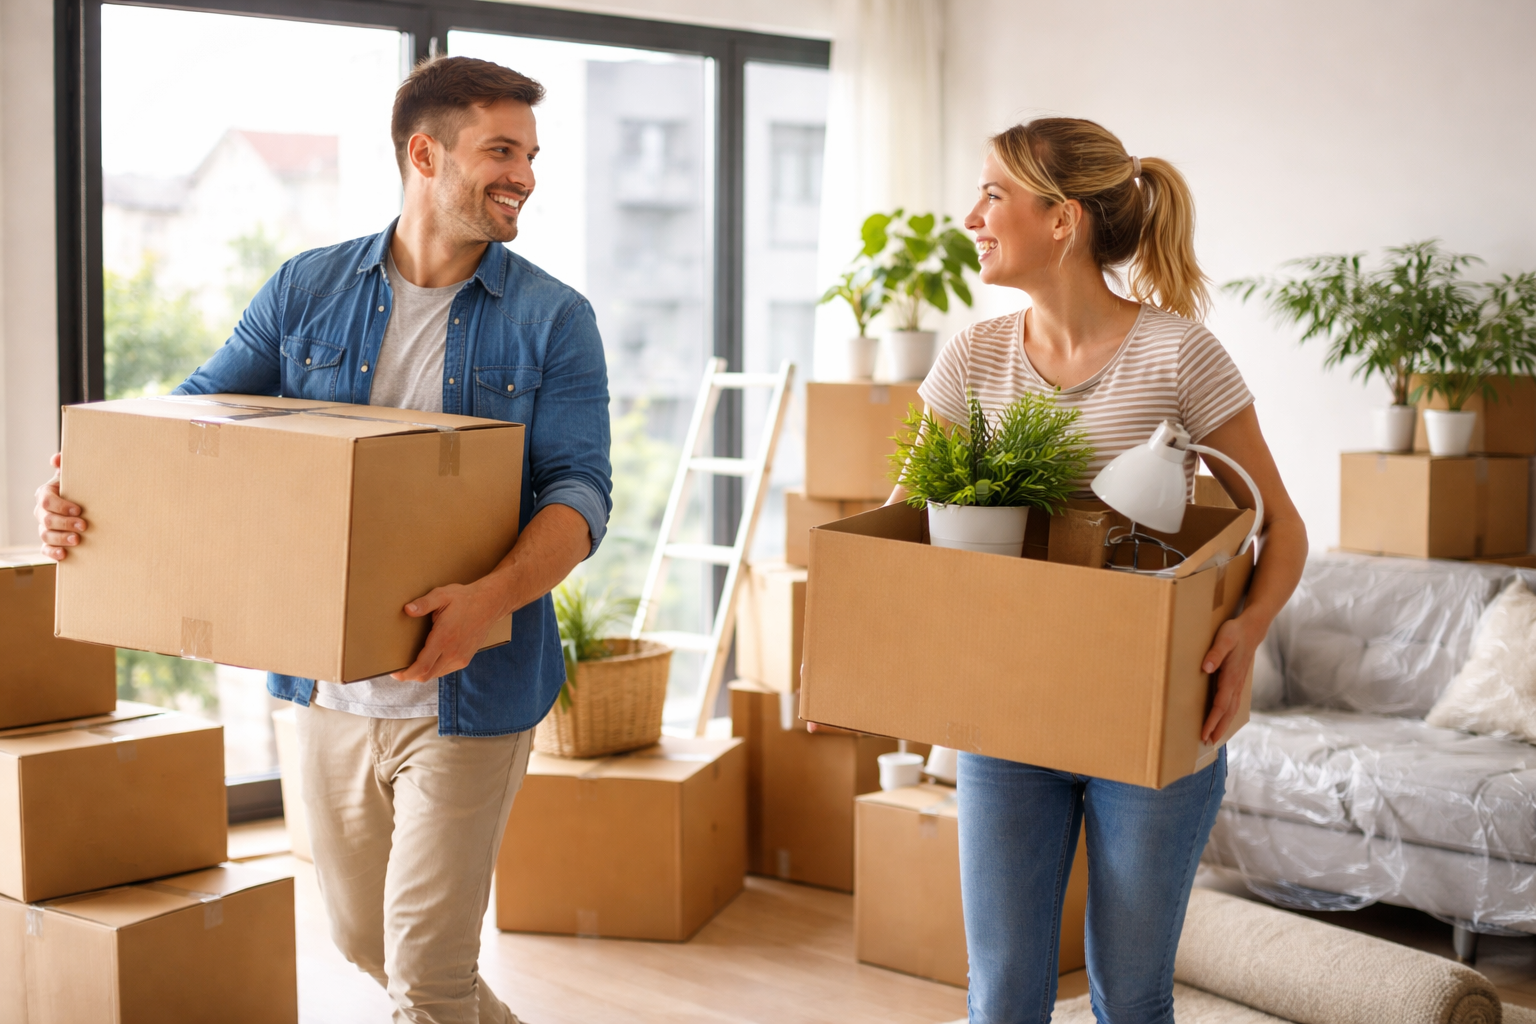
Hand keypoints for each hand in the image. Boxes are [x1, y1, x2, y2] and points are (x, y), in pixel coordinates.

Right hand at [35, 453, 86, 560]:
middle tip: (84, 526)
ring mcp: (45, 527)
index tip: (79, 510)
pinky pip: (45, 549)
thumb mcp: (77, 475)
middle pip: (47, 519)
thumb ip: (68, 464)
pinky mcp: (50, 542)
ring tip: (78, 540)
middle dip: (65, 523)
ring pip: (46, 535)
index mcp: (46, 494)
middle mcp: (42, 511)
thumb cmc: (82, 488)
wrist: (87, 506)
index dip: (61, 506)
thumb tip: (56, 458)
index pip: (46, 500)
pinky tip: (64, 555)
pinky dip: (53, 553)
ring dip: (61, 538)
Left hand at [390, 579, 507, 681]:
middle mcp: (453, 652)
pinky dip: (434, 669)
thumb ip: (424, 603)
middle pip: (426, 675)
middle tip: (399, 668)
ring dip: (422, 672)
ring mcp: (460, 657)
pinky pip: (445, 670)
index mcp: (444, 638)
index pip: (422, 666)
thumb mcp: (442, 595)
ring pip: (435, 674)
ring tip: (412, 663)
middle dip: (410, 675)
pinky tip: (429, 659)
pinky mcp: (465, 659)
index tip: (395, 673)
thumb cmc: (464, 599)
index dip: (406, 674)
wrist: (490, 604)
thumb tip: (407, 610)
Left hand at [1198, 614, 1264, 745]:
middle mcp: (1236, 684)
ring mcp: (1239, 684)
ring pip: (1231, 709)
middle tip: (1207, 743)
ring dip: (1223, 724)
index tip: (1205, 733)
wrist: (1252, 628)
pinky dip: (1227, 715)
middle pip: (1227, 712)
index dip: (1212, 721)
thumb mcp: (1224, 638)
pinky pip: (1232, 703)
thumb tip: (1206, 668)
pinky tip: (1222, 719)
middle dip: (1217, 728)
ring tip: (1214, 737)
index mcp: (1232, 677)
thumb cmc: (1236, 632)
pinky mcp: (1238, 681)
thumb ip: (1215, 652)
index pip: (1221, 705)